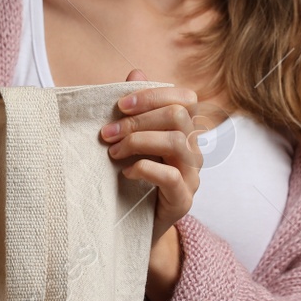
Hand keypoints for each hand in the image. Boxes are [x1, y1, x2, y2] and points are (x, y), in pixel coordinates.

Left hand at [101, 69, 200, 300]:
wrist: (133, 229)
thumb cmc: (130, 180)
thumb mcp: (129, 141)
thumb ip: (134, 110)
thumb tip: (135, 71)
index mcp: (184, 131)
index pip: (186, 97)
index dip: (153, 95)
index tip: (119, 105)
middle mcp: (193, 150)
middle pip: (178, 116)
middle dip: (138, 120)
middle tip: (106, 133)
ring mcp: (192, 175)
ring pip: (177, 142)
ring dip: (138, 141)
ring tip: (112, 151)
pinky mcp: (183, 199)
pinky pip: (171, 176)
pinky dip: (144, 168)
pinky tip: (125, 172)